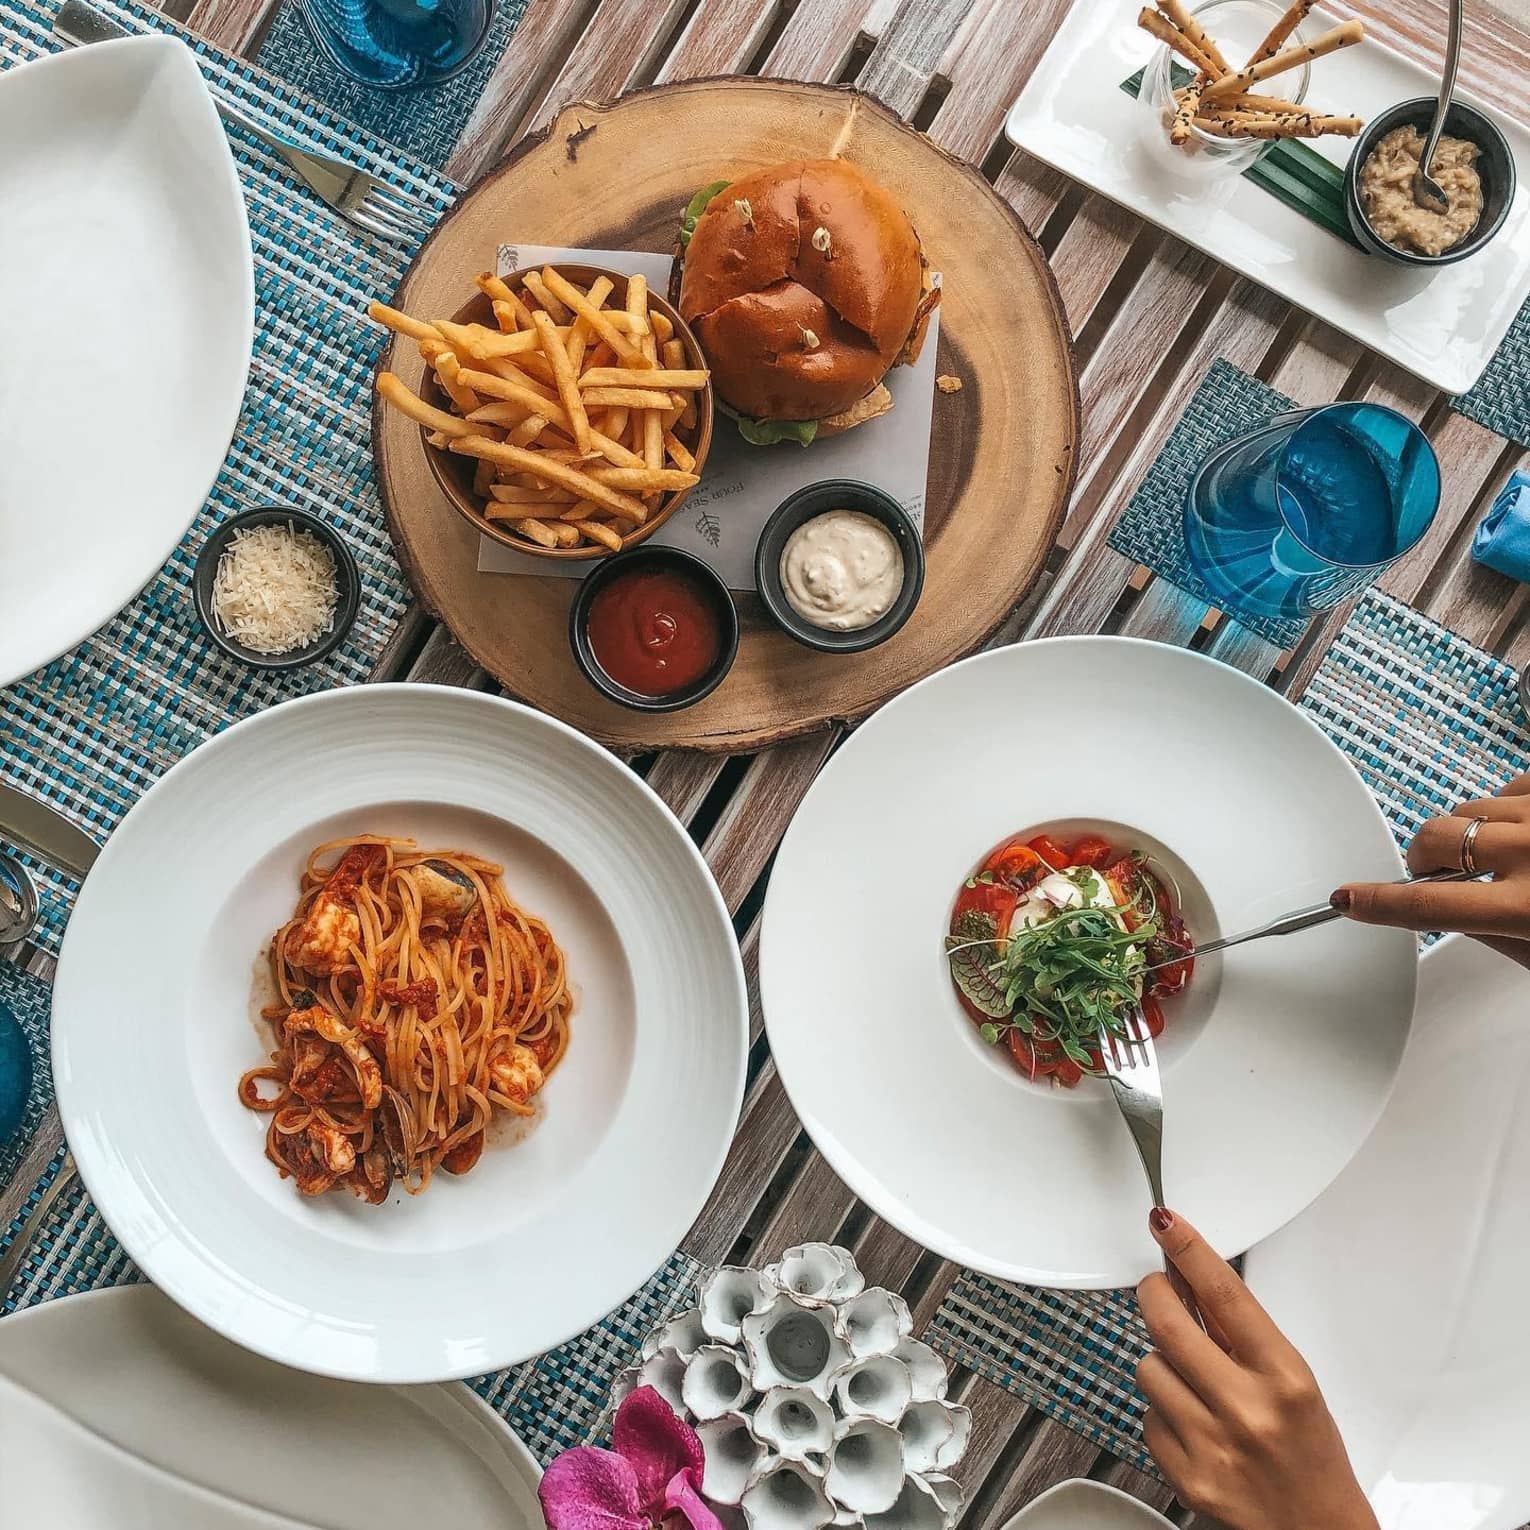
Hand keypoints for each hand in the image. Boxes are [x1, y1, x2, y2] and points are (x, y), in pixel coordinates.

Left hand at [1136, 1209, 1378, 1529]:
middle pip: (1168, 1323)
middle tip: (1158, 1289)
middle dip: (1154, 1294)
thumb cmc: (1311, 1455)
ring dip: (1162, 1363)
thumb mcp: (1292, 1383)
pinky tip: (1192, 1422)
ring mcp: (1213, 1446)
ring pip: (1148, 1366)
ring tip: (1193, 1380)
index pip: (1225, 1295)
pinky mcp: (1186, 1477)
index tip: (1166, 1223)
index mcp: (1285, 1380)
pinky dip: (1162, 1411)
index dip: (1189, 1250)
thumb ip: (1238, 1332)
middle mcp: (1248, 1411)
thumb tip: (1188, 1274)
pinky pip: (1147, 1415)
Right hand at [1330, 773, 1529, 968]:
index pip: (1428, 905)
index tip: (1347, 899)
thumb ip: (1494, 937)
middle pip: (1435, 842)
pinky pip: (1506, 788)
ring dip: (1470, 834)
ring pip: (1467, 810)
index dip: (1378, 903)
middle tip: (1440, 873)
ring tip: (1503, 854)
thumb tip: (1445, 918)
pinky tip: (1525, 829)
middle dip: (1424, 857)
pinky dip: (1506, 808)